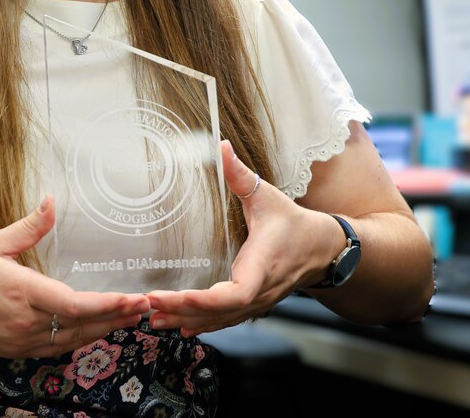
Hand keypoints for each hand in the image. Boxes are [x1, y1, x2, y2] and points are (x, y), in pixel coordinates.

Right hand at [0, 196, 150, 356]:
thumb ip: (28, 227)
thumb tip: (51, 202)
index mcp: (21, 291)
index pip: (73, 305)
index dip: (107, 305)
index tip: (132, 298)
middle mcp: (24, 321)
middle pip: (81, 325)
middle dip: (117, 316)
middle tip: (146, 307)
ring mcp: (20, 340)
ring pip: (72, 339)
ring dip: (104, 328)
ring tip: (131, 317)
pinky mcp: (16, 350)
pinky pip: (57, 347)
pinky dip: (81, 338)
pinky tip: (97, 329)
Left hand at [146, 141, 330, 337]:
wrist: (321, 249)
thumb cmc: (293, 223)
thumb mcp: (267, 196)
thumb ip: (241, 175)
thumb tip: (222, 145)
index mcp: (262, 264)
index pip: (237, 293)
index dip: (206, 300)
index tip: (177, 294)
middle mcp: (260, 290)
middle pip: (220, 312)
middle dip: (183, 310)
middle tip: (148, 306)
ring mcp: (257, 302)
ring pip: (220, 320)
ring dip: (186, 320)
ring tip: (153, 319)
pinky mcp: (253, 305)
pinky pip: (226, 320)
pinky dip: (202, 323)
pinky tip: (179, 325)